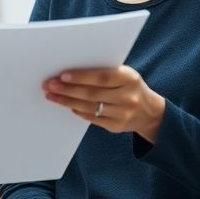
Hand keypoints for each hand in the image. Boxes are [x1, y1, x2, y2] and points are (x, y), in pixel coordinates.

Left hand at [44, 66, 164, 143]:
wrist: (150, 111)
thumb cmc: (129, 86)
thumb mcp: (124, 74)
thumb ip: (104, 72)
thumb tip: (71, 72)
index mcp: (129, 78)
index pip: (101, 77)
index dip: (80, 76)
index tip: (62, 75)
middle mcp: (128, 97)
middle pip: (92, 93)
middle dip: (67, 89)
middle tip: (50, 85)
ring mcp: (123, 114)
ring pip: (89, 107)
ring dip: (67, 101)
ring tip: (52, 95)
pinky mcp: (116, 127)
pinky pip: (92, 119)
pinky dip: (77, 111)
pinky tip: (67, 105)